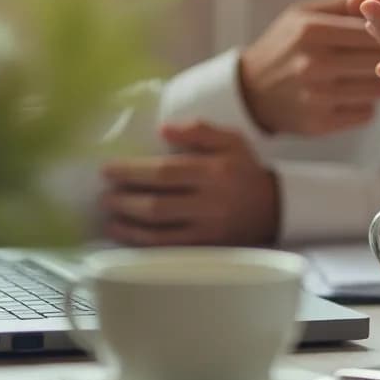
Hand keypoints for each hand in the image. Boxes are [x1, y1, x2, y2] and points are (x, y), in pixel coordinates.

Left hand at [99, 122, 279, 244]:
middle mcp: (209, 203)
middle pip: (157, 205)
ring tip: (110, 216)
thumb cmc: (245, 171)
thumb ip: (199, 130)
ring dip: (128, 225)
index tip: (108, 170)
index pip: (164, 173)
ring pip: (159, 231)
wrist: (275, 208)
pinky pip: (169, 249)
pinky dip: (144, 244)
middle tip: (104, 196)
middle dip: (124, 201)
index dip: (132, 172)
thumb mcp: (231, 140)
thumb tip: (164, 129)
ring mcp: (207, 230)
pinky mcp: (207, 249)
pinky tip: (128, 236)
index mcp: (213, 172)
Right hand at [238, 0, 379, 135]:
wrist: (248, 91)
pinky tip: (355, 95)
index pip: (373, 29)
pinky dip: (367, 104)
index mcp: (311, 31)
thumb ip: (343, 4)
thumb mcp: (302, 14)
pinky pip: (367, 114)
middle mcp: (313, 65)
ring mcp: (317, 97)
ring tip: (372, 75)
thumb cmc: (284, 46)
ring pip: (379, 90)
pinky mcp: (320, 123)